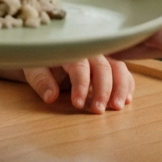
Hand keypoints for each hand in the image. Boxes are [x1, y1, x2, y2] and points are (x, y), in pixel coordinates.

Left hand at [8, 56, 133, 112]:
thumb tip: (50, 97)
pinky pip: (123, 72)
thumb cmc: (40, 62)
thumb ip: (41, 81)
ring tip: (117, 106)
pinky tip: (127, 100)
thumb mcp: (34, 70)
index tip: (78, 104)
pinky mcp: (110, 65)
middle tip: (98, 110)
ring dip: (120, 87)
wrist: (45, 55)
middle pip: (103, 67)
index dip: (80, 85)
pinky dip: (128, 85)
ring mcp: (102, 57)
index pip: (79, 66)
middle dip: (103, 89)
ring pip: (118, 67)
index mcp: (70, 50)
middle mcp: (89, 51)